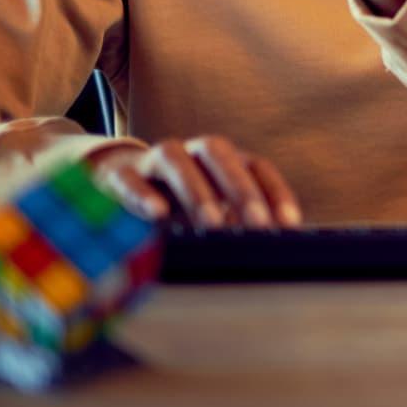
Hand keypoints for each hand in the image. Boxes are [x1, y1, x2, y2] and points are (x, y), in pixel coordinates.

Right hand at [89, 137, 301, 228]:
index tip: (288, 225)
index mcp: (222, 160)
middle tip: (257, 224)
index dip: (275, 192)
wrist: (118, 181)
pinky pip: (129, 178)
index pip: (256, 165)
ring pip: (175, 159)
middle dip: (240, 188)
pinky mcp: (118, 174)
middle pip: (219, 153)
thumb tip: (274, 254)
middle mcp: (191, 152)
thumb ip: (238, 224)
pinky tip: (157, 214)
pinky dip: (143, 193)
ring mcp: (153, 160)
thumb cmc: (178, 201)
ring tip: (211, 223)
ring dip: (197, 190)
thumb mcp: (212, 211)